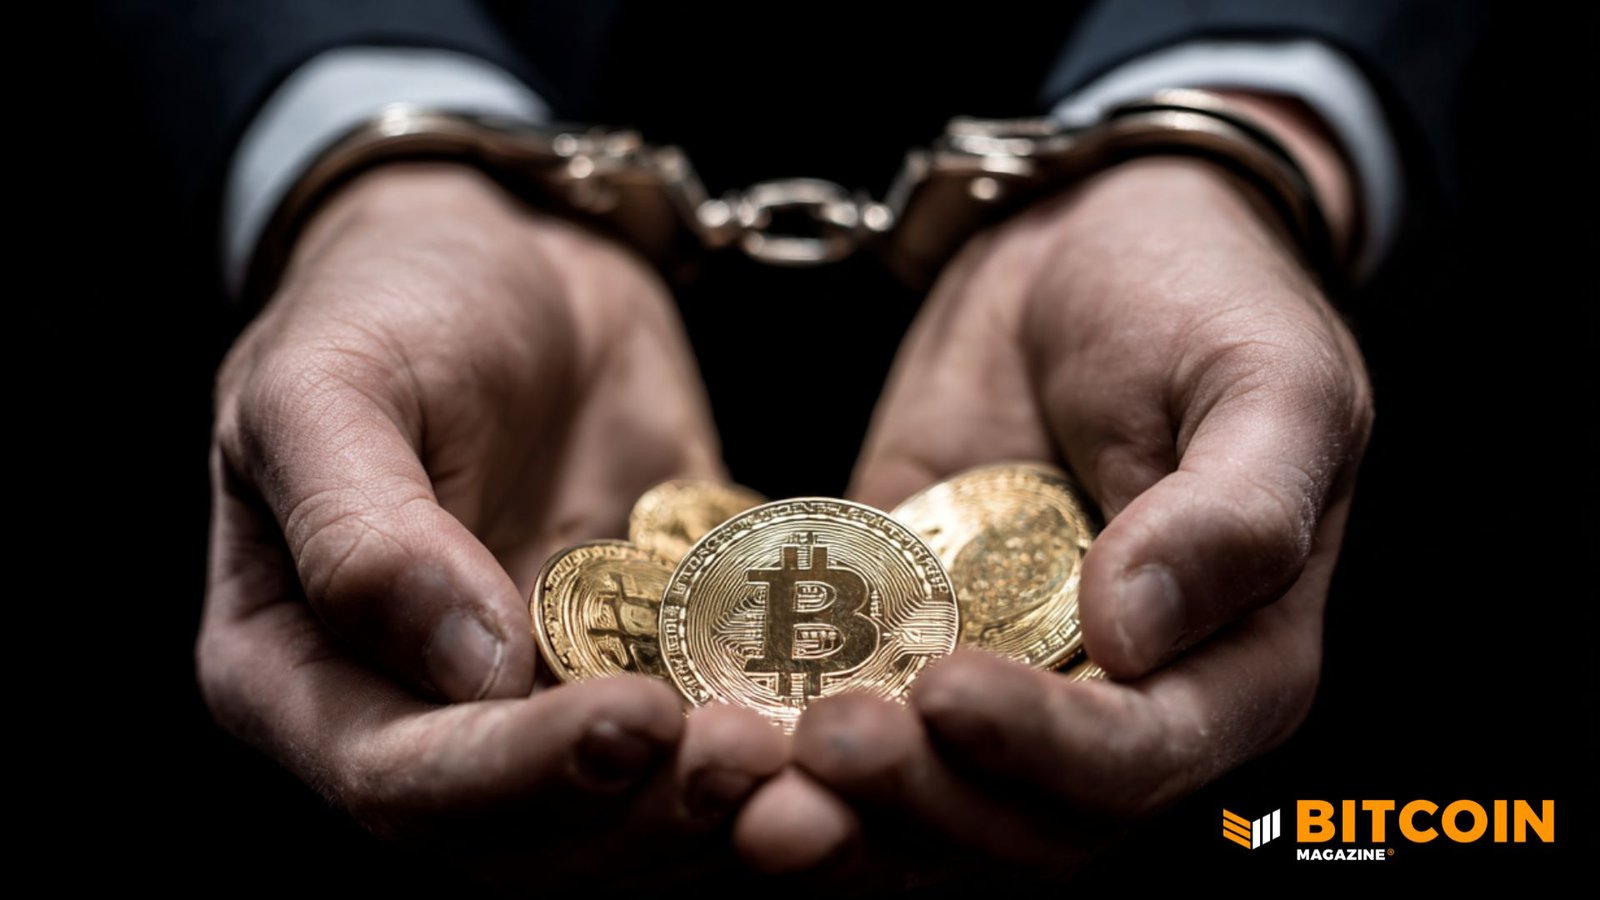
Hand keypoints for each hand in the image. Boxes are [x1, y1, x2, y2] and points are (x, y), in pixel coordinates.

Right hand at [202, 163, 781, 883]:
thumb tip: (471, 672)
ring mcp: (542, 703)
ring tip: (809, 751)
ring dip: (718, 803)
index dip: (518, 775)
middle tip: (749, 756)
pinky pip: (708, 731)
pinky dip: (774, 739)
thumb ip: (361, 533)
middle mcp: (422, 719)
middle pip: (528, 838)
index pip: (400, 782)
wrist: (509, 251)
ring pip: (630, 814)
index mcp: (302, 677)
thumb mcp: (326, 384)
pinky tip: (842, 714)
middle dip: (642, 813)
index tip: (632, 721)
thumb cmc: (386, 300)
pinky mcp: (647, 666)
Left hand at [734, 98, 1373, 878]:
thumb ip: (1236, 515)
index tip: (950, 691)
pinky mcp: (895, 644)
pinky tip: (702, 728)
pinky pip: (832, 716)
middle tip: (820, 749)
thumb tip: (1138, 639)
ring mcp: (997, 687)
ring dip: (830, 809)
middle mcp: (1111, 713)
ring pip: (914, 803)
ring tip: (737, 774)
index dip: (1047, 750)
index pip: (1139, 762)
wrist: (1084, 238)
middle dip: (915, 802)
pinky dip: (773, 742)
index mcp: (1228, 674)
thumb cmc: (1206, 300)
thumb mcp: (1266, 384)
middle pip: (1013, 821)